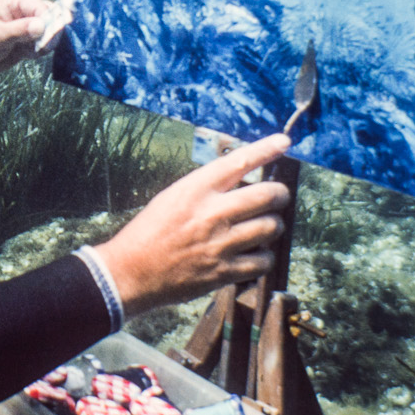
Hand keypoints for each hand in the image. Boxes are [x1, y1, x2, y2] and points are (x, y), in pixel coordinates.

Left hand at [0, 0, 55, 82]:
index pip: (42, 7)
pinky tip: (27, 55)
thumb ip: (20, 30)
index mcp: (16, 1)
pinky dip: (40, 51)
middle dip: (50, 33)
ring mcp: (29, 24)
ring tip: (30, 52)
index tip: (49, 39)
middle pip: (51, 17)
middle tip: (42, 48)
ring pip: (51, 31)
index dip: (50, 22)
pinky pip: (45, 43)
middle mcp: (25, 9)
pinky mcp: (30, 38)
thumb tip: (42, 25)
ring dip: (45, 44)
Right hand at [91, 134, 290, 315]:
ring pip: (271, 227)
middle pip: (267, 195)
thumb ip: (206, 189)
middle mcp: (211, 213)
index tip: (284, 142)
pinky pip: (263, 261)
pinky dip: (264, 256)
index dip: (265, 149)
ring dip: (274, 225)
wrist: (131, 271)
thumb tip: (242, 182)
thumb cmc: (150, 232)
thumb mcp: (173, 197)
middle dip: (280, 194)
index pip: (238, 161)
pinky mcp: (224, 272)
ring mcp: (220, 244)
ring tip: (266, 226)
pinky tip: (255, 254)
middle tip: (278, 196)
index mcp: (195, 190)